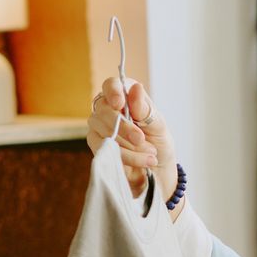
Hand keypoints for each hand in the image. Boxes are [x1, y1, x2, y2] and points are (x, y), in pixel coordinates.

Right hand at [87, 77, 180, 202]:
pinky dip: (126, 156)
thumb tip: (136, 88)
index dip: (113, 91)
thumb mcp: (159, 126)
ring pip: (104, 131)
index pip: (111, 85)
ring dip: (129, 146)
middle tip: (141, 140)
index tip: (120, 103)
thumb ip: (146, 109)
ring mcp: (99, 127)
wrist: (158, 171)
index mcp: (125, 97)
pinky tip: (144, 161)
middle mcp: (108, 108)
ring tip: (151, 154)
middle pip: (104, 110)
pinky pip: (104, 148)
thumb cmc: (159, 143)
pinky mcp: (97, 145)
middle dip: (124, 127)